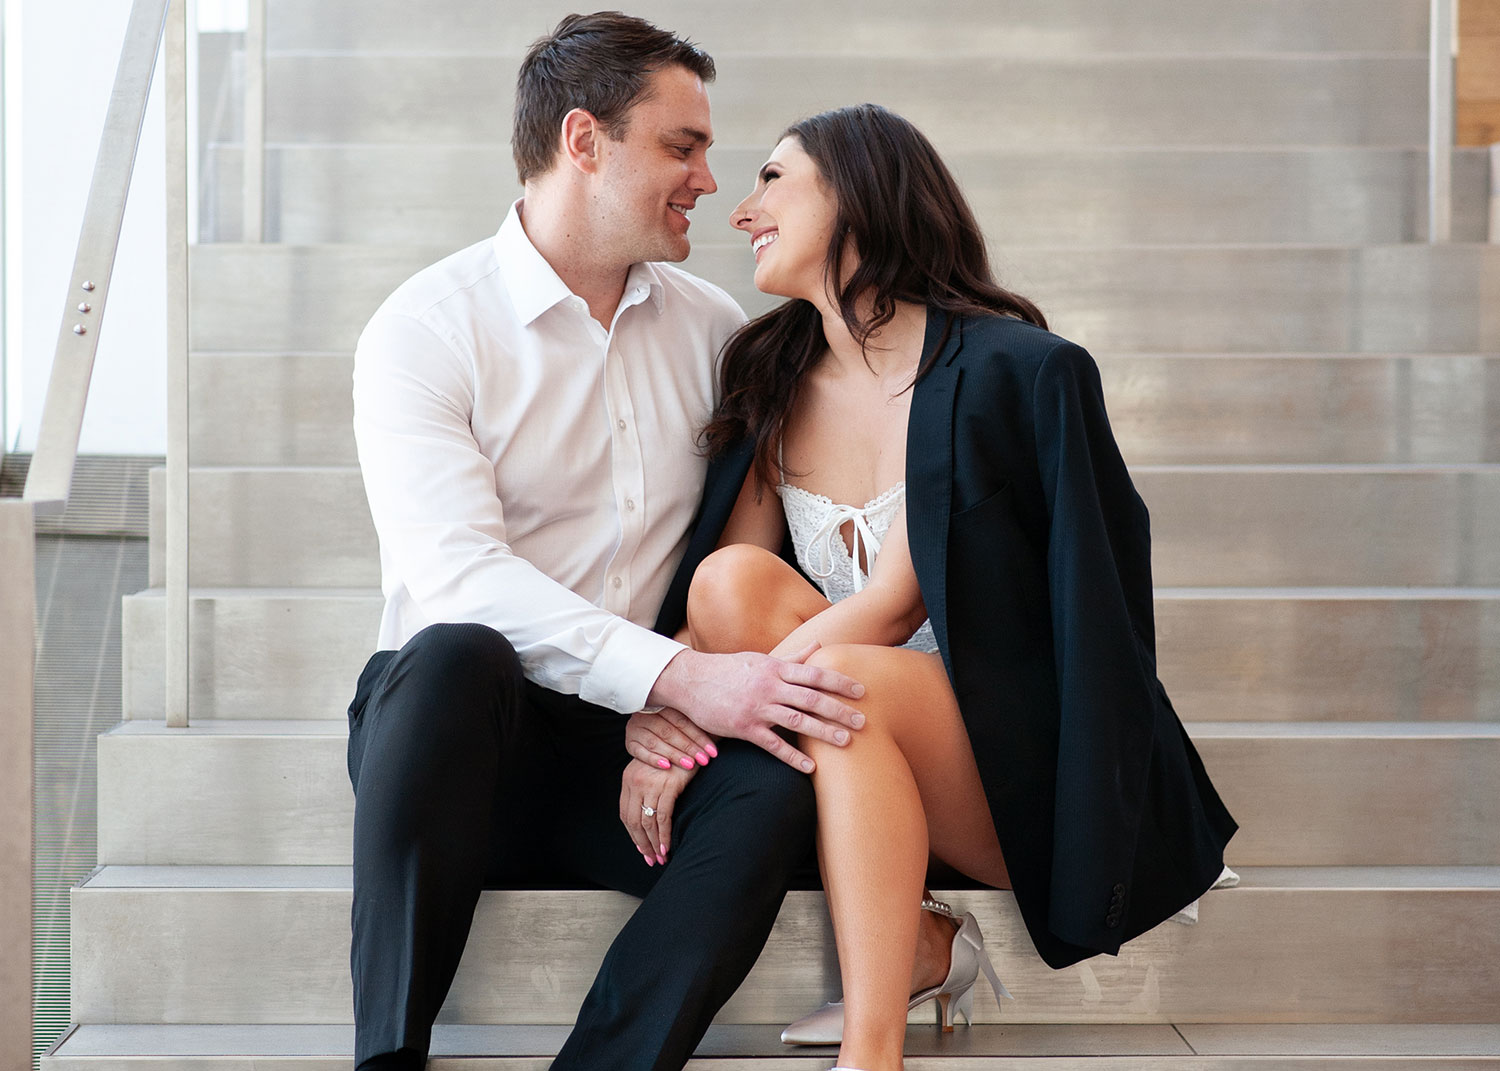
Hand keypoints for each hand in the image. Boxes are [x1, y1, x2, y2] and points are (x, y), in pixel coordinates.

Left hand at [620, 759, 695, 865]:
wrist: (692, 742)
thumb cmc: (675, 759)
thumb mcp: (652, 771)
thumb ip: (644, 791)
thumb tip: (645, 820)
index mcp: (628, 778)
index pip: (625, 813)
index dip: (632, 834)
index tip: (641, 848)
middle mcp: (635, 781)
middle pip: (633, 821)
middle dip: (642, 843)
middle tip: (650, 859)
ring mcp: (651, 784)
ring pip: (647, 822)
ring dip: (654, 843)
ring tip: (660, 857)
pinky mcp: (668, 786)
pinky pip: (663, 817)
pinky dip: (664, 835)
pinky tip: (667, 847)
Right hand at [626, 709, 717, 770]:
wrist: (654, 727)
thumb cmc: (681, 727)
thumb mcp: (689, 718)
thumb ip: (701, 717)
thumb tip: (729, 719)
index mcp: (662, 702)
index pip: (682, 720)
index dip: (699, 736)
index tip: (713, 751)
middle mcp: (647, 713)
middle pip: (669, 731)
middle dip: (689, 747)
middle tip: (705, 760)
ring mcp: (636, 727)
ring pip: (655, 741)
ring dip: (674, 754)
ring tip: (690, 764)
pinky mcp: (629, 741)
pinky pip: (639, 751)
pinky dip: (653, 758)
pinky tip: (667, 766)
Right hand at [646, 643, 865, 772]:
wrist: (690, 680)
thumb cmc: (728, 669)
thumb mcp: (761, 659)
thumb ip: (792, 657)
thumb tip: (818, 644)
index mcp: (775, 668)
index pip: (814, 674)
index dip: (839, 682)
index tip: (861, 691)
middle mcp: (770, 686)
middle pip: (812, 698)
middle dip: (839, 709)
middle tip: (862, 721)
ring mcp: (757, 707)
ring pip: (797, 720)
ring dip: (823, 732)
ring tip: (846, 742)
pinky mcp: (744, 727)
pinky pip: (772, 744)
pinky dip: (792, 757)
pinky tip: (810, 768)